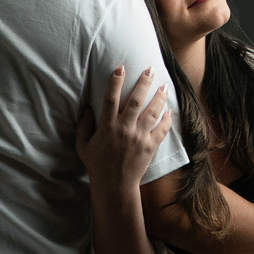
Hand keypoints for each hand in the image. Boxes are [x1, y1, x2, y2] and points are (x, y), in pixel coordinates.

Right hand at [77, 67, 169, 190]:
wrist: (114, 185)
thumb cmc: (97, 165)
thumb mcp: (83, 145)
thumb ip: (84, 126)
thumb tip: (86, 108)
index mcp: (107, 126)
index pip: (111, 98)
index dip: (115, 81)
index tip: (120, 68)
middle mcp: (124, 128)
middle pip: (136, 100)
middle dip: (144, 82)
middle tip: (151, 69)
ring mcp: (139, 137)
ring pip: (152, 111)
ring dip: (159, 97)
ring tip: (165, 86)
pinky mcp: (150, 146)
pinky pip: (162, 129)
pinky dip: (167, 119)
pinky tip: (169, 110)